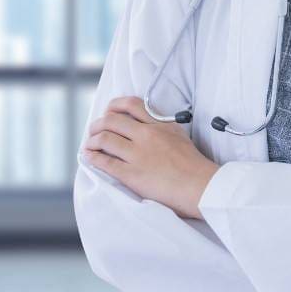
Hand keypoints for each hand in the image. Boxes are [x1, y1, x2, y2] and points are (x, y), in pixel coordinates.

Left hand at [81, 96, 219, 219]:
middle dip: (98, 124)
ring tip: (90, 145)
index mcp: (159, 125)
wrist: (201, 186)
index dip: (114, 106)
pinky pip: (105, 162)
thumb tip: (146, 125)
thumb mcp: (179, 136)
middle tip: (94, 130)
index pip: (131, 105)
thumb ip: (162, 127)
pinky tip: (89, 157)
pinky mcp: (132, 174)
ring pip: (105, 139)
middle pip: (112, 120)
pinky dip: (93, 158)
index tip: (108, 111)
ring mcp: (138, 155)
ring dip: (92, 140)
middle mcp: (147, 135)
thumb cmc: (194, 165)